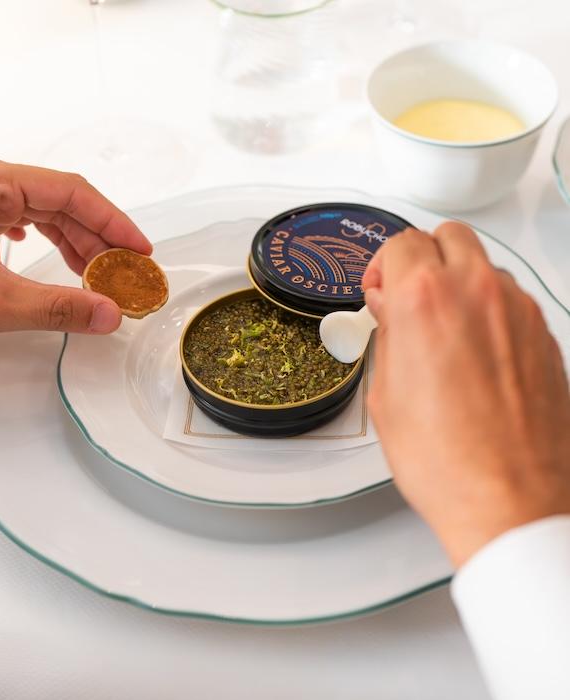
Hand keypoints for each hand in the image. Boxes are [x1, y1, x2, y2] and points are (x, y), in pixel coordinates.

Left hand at [0, 153, 151, 359]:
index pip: (72, 193)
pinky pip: (29, 226)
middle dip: (99, 239)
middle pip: (64, 204)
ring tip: (102, 275)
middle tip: (126, 270)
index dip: (113, 222)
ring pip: (48, 216)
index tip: (138, 248)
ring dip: (78, 246)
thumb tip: (108, 312)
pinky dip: (54, 247)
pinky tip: (65, 262)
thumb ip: (58, 307)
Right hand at [363, 223, 569, 566]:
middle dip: (421, 257)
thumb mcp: (386, 393)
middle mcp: (478, 293)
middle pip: (448, 236)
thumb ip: (387, 334)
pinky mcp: (545, 335)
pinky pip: (511, 299)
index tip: (378, 288)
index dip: (379, 266)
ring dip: (458, 281)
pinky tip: (473, 352)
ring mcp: (519, 312)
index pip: (400, 243)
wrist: (509, 501)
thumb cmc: (447, 460)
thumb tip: (389, 310)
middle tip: (406, 294)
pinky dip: (488, 308)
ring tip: (441, 328)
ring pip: (484, 264)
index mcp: (426, 300)